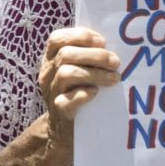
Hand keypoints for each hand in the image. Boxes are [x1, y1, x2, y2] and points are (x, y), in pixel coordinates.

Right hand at [38, 27, 120, 152]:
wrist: (66, 129)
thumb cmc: (80, 92)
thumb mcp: (79, 70)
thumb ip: (88, 56)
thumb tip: (116, 43)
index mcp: (51, 59)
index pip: (57, 38)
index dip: (80, 36)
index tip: (103, 41)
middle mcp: (48, 73)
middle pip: (66, 55)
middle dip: (95, 55)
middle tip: (116, 62)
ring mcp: (51, 92)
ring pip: (67, 73)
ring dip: (95, 74)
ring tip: (114, 78)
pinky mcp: (59, 111)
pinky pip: (67, 100)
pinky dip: (83, 94)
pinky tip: (96, 93)